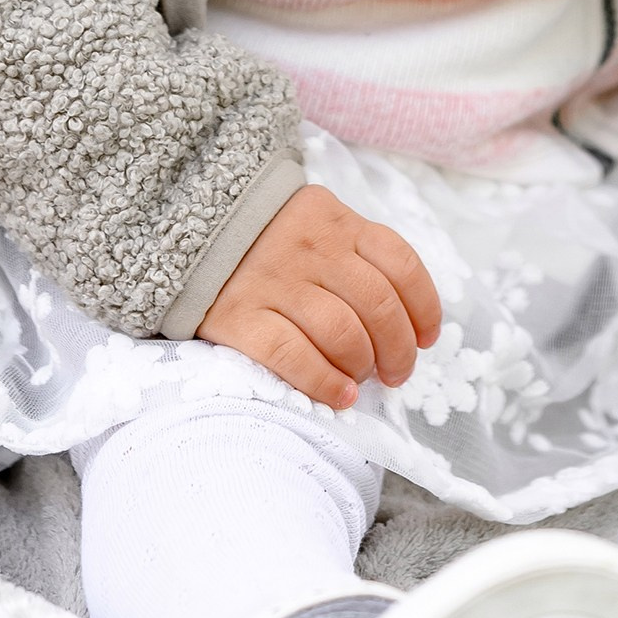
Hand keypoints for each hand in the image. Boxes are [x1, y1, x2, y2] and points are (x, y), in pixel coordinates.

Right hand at [199, 185, 442, 408]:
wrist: (191, 227)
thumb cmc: (271, 238)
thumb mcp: (320, 224)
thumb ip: (359, 256)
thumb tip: (408, 322)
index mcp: (337, 222)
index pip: (400, 263)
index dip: (424, 308)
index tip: (426, 338)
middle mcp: (311, 248)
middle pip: (377, 305)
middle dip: (398, 350)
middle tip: (395, 374)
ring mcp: (274, 281)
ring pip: (342, 332)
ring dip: (362, 367)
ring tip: (360, 381)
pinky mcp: (239, 316)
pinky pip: (292, 356)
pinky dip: (324, 382)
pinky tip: (338, 396)